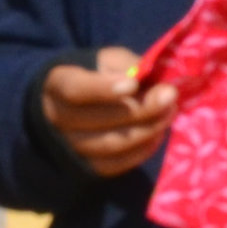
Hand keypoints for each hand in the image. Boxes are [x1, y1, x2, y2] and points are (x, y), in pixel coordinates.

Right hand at [43, 49, 176, 176]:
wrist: (75, 106)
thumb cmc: (95, 75)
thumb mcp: (107, 60)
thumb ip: (128, 66)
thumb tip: (154, 80)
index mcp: (57, 84)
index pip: (75, 90)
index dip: (103, 89)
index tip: (133, 84)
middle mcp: (58, 119)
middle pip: (99, 120)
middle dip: (141, 109)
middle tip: (170, 96)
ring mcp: (71, 147)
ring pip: (111, 145)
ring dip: (146, 129)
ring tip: (169, 113)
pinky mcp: (87, 167)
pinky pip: (116, 164)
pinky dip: (141, 150)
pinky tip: (157, 133)